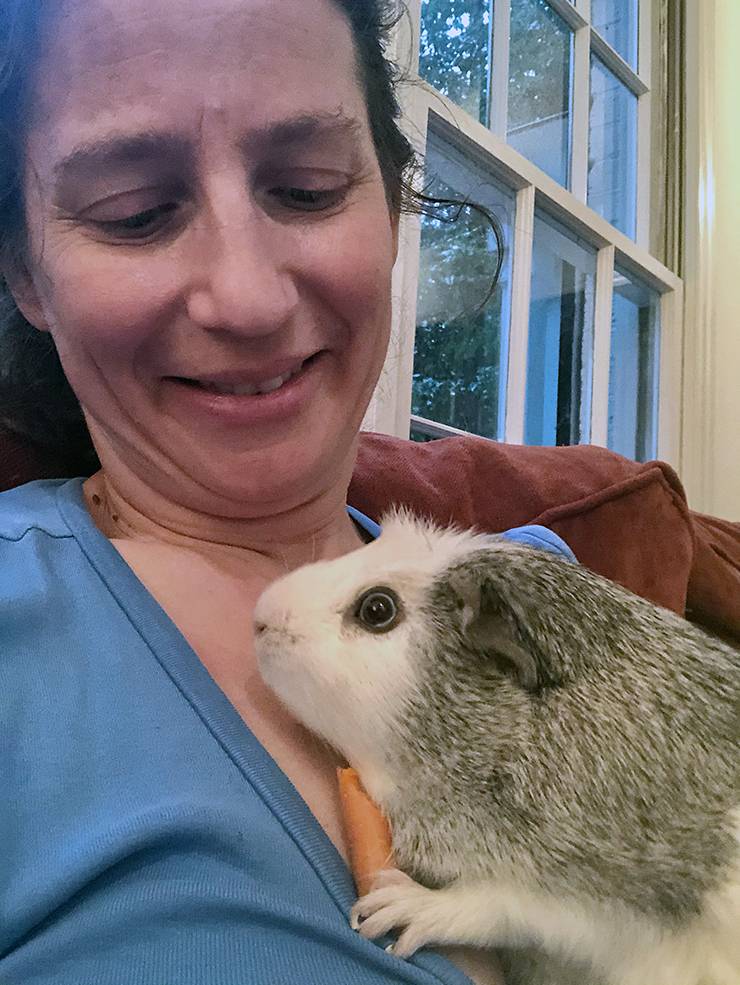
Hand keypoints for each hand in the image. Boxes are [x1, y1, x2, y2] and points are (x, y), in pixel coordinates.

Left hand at [351, 870, 503, 983]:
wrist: (492, 908)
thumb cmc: (462, 908)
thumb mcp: (433, 899)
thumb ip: (413, 894)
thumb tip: (389, 889)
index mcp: (417, 890)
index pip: (388, 881)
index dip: (369, 890)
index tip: (357, 907)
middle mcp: (418, 897)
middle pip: (384, 895)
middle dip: (365, 906)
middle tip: (352, 922)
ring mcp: (427, 910)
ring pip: (394, 912)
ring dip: (377, 923)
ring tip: (364, 936)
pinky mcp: (438, 926)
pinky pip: (416, 934)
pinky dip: (403, 944)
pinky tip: (394, 954)